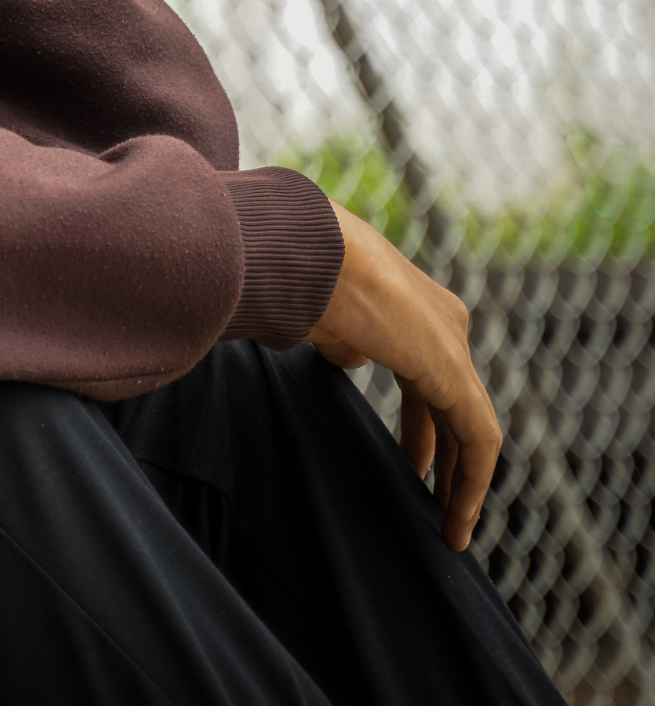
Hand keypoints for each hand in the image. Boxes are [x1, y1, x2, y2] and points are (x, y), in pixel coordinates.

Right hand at [309, 201, 499, 550]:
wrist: (307, 252)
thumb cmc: (299, 276)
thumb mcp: (325, 318)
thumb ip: (345, 343)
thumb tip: (352, 360)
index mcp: (411, 307)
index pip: (429, 376)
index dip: (421, 424)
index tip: (408, 462)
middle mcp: (444, 323)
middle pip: (453, 404)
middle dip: (445, 454)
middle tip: (435, 498)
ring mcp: (453, 344)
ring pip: (472, 426)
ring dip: (463, 479)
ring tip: (451, 524)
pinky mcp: (454, 371)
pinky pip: (477, 439)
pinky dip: (471, 482)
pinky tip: (456, 516)